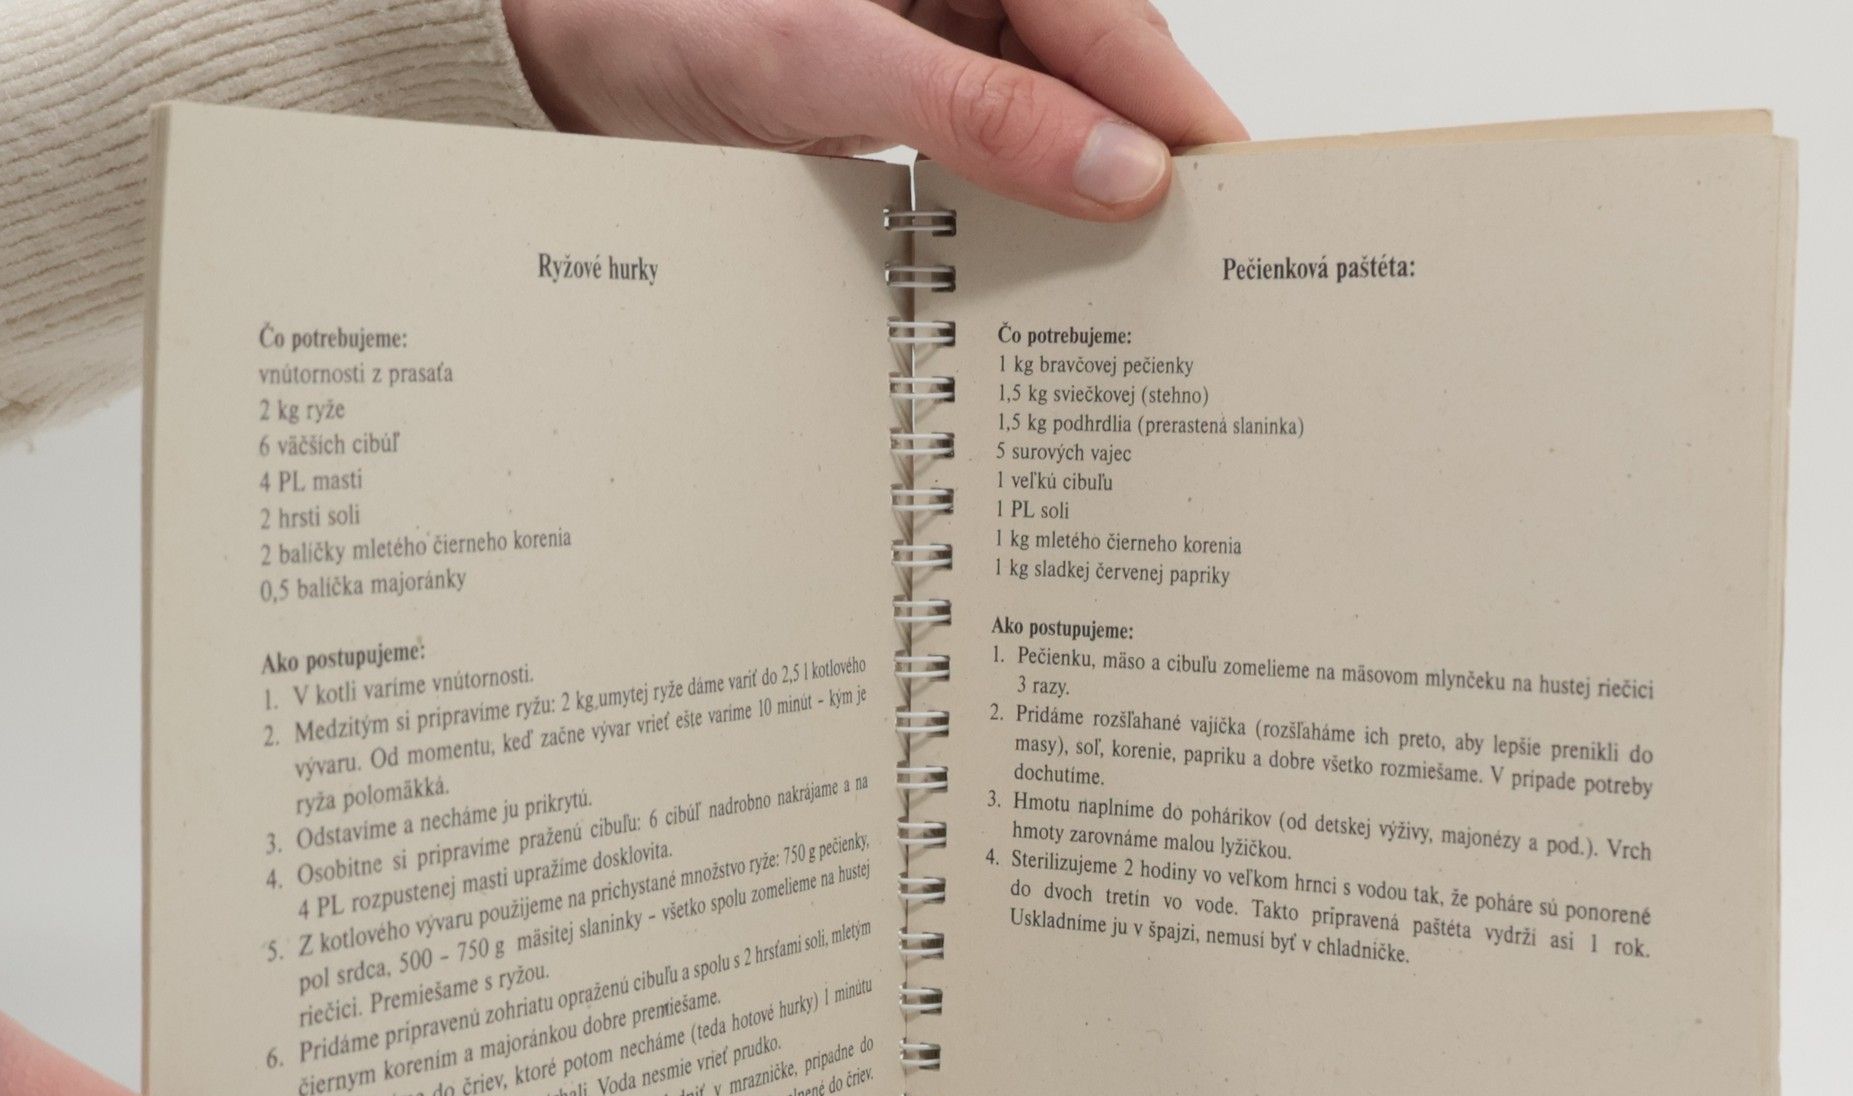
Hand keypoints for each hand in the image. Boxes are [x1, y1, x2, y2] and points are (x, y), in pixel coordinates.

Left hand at [502, 0, 1245, 217]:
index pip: (1107, 21)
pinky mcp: (919, 83)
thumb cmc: (674, 17)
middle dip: (1146, 155)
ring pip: (1058, 110)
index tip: (1239, 190)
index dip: (1176, 109)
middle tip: (1208, 255)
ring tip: (1143, 271)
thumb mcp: (834, 67)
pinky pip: (1005, 138)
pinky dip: (1031, 198)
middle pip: (1098, 66)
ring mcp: (947, 28)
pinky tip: (1053, 250)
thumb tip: (1121, 172)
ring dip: (1091, 188)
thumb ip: (985, 117)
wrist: (572, 49)